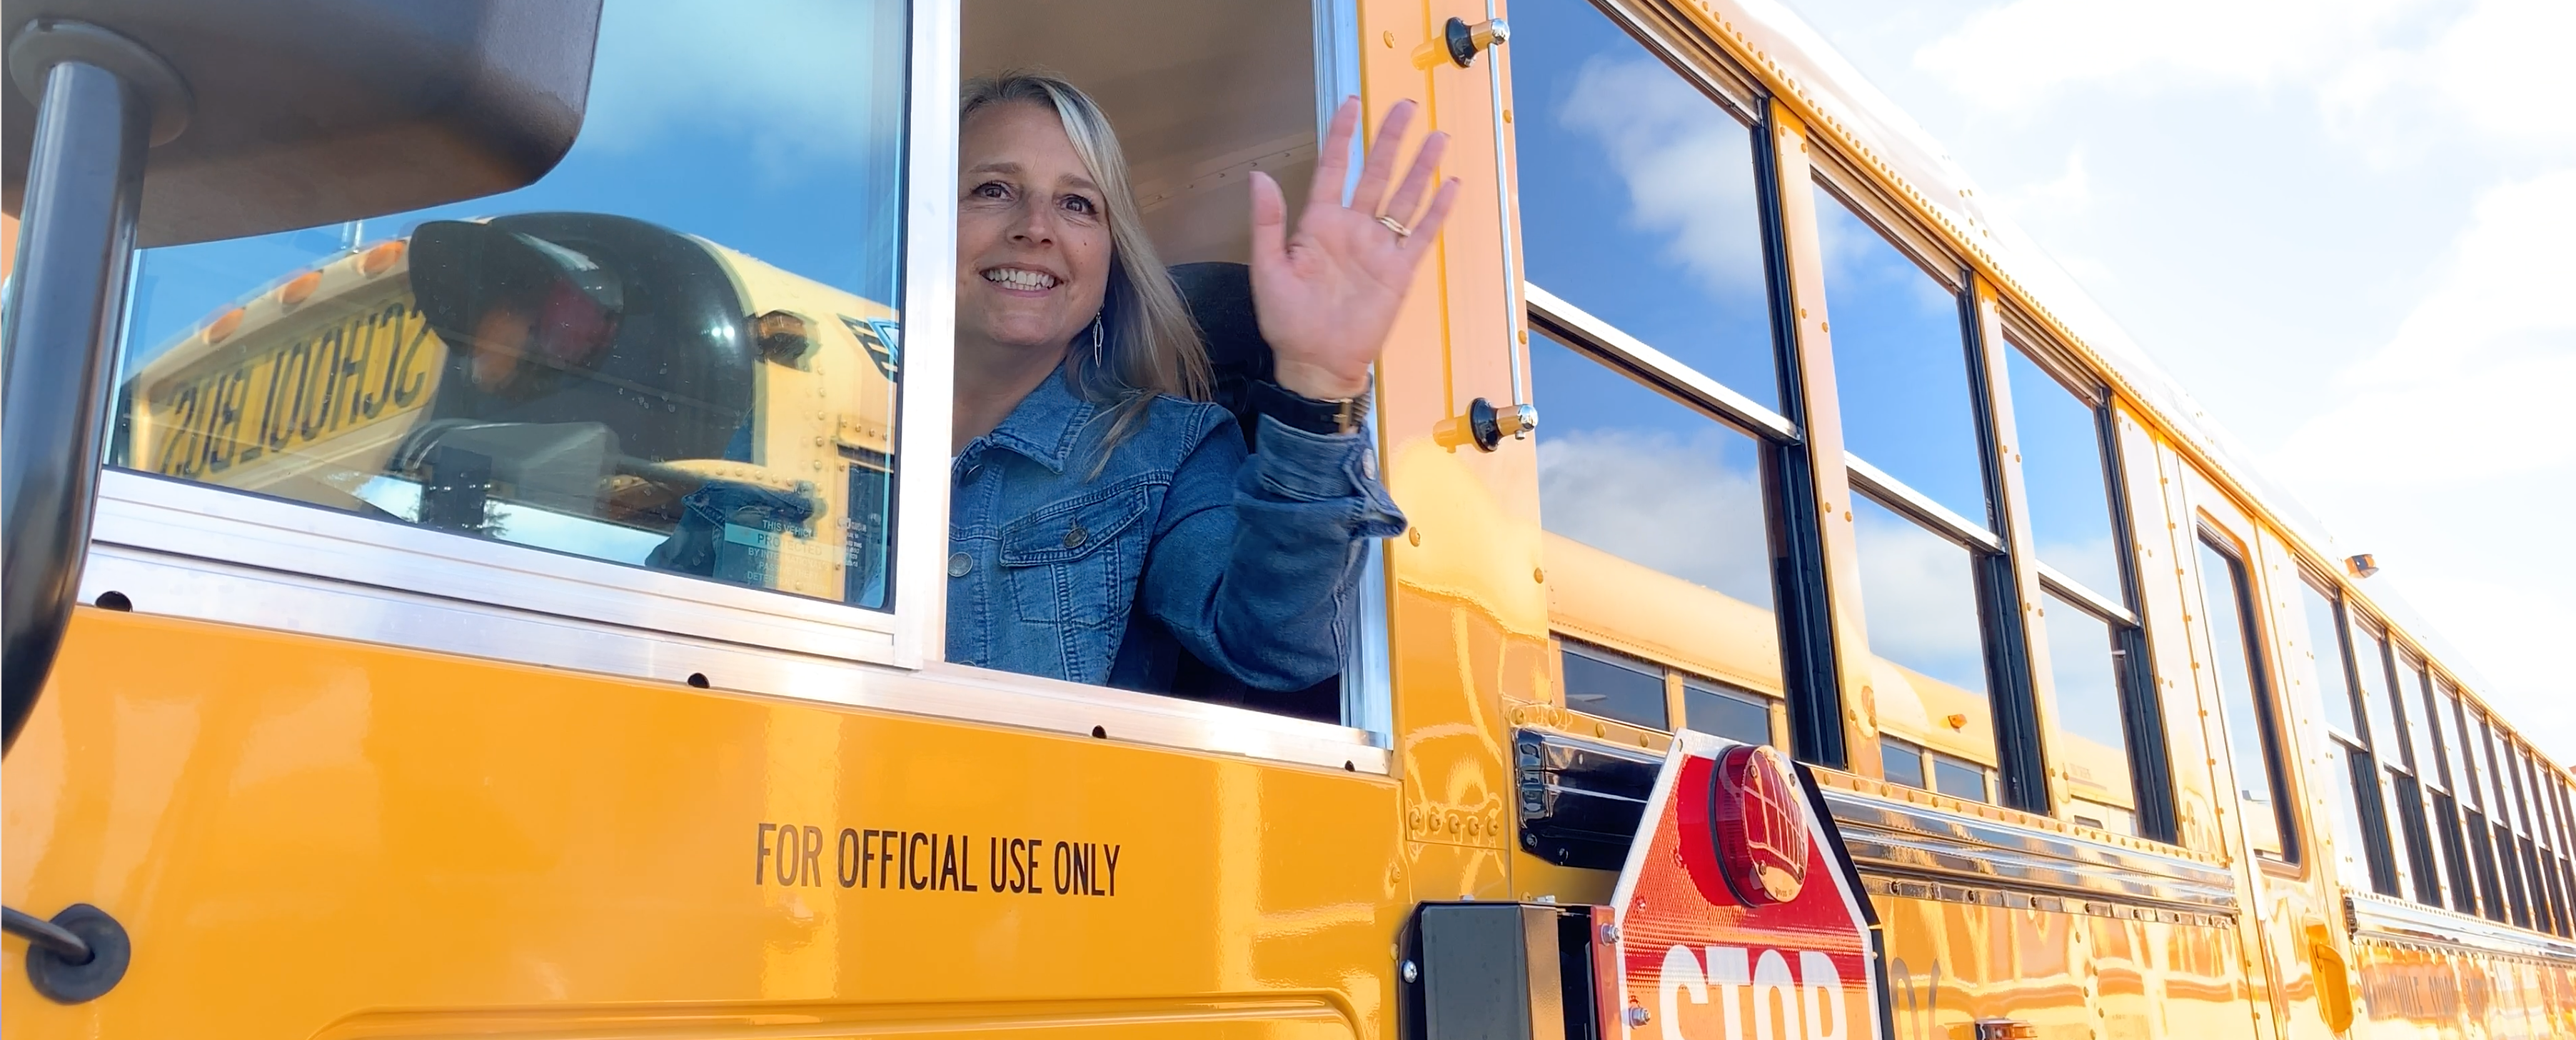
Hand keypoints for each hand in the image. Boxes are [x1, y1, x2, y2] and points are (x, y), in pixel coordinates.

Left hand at [1249, 96, 1460, 399]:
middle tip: (1407, 107)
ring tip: (1437, 136)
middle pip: (1376, 174)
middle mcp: (1352, 229)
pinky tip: (1450, 185)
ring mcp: (1378, 248)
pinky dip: (1437, 210)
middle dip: (1392, 140)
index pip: (1334, 169)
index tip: (1352, 105)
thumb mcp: (1268, 270)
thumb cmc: (1288, 322)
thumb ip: (1267, 223)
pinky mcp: (1399, 271)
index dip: (1343, 137)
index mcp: (1318, 225)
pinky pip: (1421, 234)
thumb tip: (1259, 176)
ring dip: (1420, 167)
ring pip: (1404, 197)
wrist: (1317, 363)